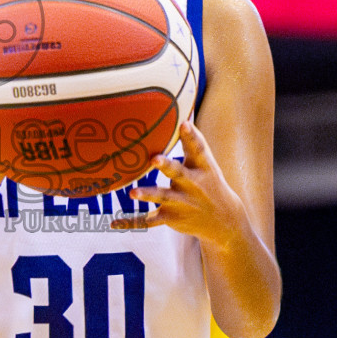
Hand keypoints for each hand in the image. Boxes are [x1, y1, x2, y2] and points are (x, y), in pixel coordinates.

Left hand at [111, 120, 251, 250]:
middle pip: (178, 173)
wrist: (223, 220)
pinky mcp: (170, 217)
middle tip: (154, 158)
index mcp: (202, 168)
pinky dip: (131, 222)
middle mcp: (192, 185)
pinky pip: (148, 221)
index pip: (197, 150)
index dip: (191, 136)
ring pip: (162, 198)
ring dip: (148, 194)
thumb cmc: (208, 182)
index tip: (184, 123)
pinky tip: (114, 222)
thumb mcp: (206, 163)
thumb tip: (184, 115)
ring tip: (133, 193)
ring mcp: (180, 203)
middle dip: (167, 166)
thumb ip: (194, 141)